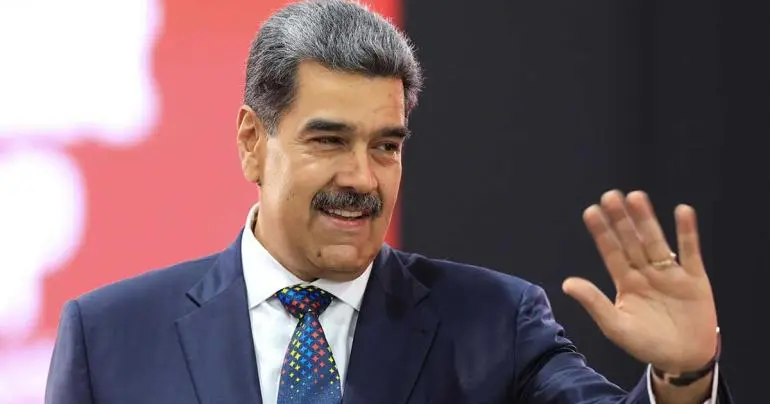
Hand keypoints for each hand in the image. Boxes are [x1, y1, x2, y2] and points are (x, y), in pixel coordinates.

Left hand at [562, 190, 717, 372]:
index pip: (611, 252)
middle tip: (610, 196)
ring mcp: (670, 273)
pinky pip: (690, 251)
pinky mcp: (695, 278)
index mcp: (625, 282)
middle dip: (621, 220)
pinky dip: (687, 232)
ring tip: (636, 197)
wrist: (684, 360)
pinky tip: (682, 211)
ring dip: (646, 220)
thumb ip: (594, 303)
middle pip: (631, 241)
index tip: (591, 211)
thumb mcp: (616, 326)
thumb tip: (566, 283)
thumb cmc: (646, 344)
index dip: (602, 233)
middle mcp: (645, 272)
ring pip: (656, 241)